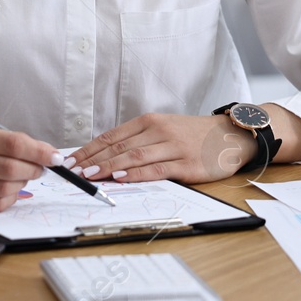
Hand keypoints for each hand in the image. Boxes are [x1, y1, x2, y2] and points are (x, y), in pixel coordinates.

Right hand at [0, 124, 59, 213]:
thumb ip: (1, 141)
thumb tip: (39, 151)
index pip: (11, 144)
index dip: (38, 151)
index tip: (54, 155)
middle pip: (9, 168)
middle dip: (33, 169)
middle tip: (41, 167)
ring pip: (3, 189)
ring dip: (22, 184)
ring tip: (24, 177)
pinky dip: (8, 200)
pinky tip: (11, 191)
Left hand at [68, 113, 258, 183]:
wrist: (230, 135)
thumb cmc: (192, 135)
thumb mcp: (163, 129)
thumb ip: (138, 140)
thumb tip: (104, 156)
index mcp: (149, 121)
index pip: (111, 136)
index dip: (89, 149)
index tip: (70, 160)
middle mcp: (159, 131)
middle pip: (119, 146)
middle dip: (92, 160)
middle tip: (73, 171)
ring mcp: (173, 147)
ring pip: (134, 156)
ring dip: (109, 167)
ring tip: (90, 176)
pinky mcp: (186, 164)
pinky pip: (157, 169)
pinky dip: (137, 174)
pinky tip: (122, 178)